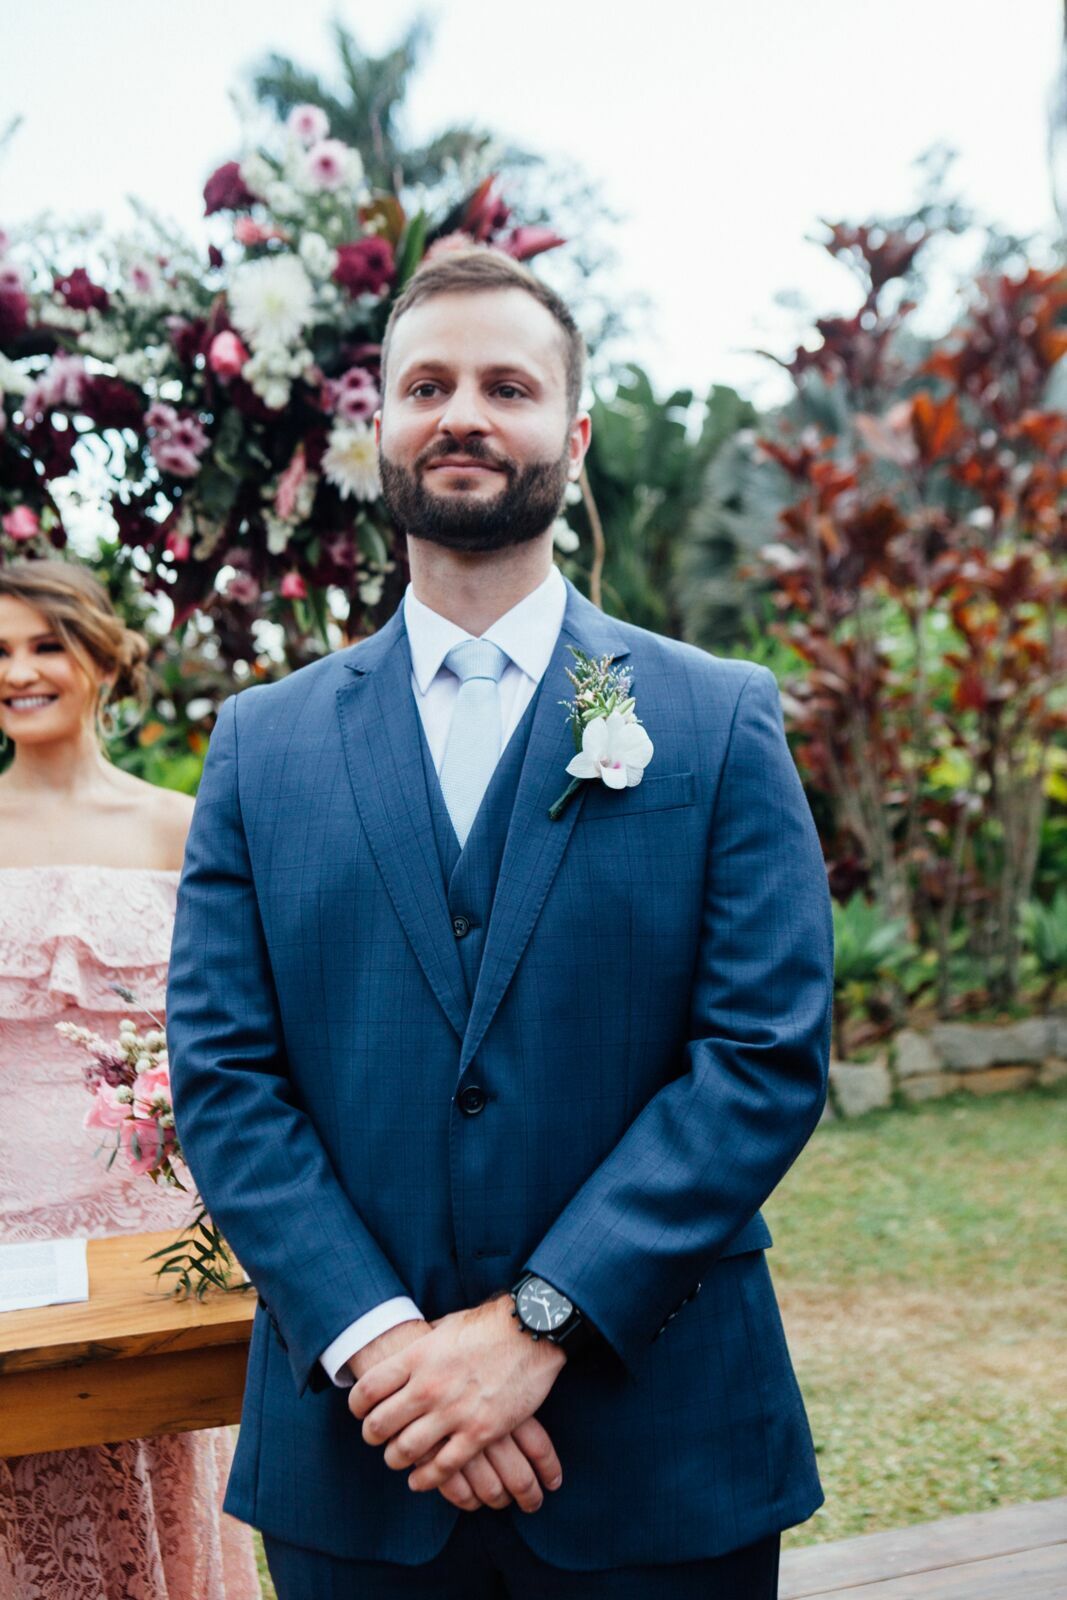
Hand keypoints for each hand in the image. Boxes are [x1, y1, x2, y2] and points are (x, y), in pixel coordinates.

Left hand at [350, 1295, 565, 1494]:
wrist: (531, 1331)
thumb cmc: (488, 1325)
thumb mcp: (445, 1326)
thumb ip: (422, 1345)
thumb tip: (406, 1351)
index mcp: (417, 1357)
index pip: (367, 1390)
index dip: (357, 1406)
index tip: (361, 1411)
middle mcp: (428, 1386)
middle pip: (379, 1424)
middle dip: (372, 1436)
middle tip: (376, 1437)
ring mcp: (453, 1412)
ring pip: (406, 1451)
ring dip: (396, 1458)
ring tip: (397, 1458)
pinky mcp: (479, 1432)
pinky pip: (443, 1467)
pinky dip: (426, 1479)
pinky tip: (420, 1480)